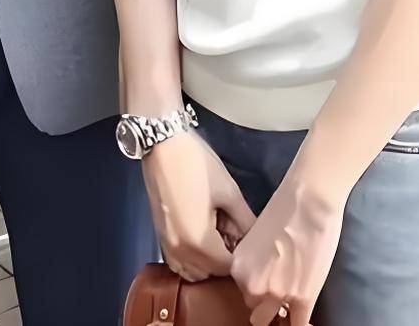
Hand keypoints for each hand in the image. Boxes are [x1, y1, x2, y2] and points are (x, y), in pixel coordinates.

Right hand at [141, 130, 255, 282]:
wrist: (162, 145)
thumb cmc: (197, 165)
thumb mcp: (229, 192)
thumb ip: (246, 221)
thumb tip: (259, 239)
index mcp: (199, 243)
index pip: (228, 269)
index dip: (243, 259)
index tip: (251, 244)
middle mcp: (180, 252)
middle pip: (210, 273)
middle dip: (226, 260)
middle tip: (236, 234)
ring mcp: (167, 246)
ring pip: (193, 271)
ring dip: (208, 263)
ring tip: (219, 235)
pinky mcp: (160, 237)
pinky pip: (179, 262)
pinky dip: (192, 259)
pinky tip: (202, 237)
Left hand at [230, 170, 345, 325]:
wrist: (309, 199)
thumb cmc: (284, 207)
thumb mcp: (257, 235)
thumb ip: (255, 259)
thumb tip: (263, 271)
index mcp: (239, 267)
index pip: (244, 290)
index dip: (258, 288)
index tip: (267, 287)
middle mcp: (253, 284)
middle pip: (256, 307)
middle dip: (267, 299)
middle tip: (281, 287)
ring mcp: (278, 294)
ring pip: (274, 318)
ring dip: (282, 310)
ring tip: (292, 299)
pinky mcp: (302, 298)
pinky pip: (298, 324)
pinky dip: (301, 322)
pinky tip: (303, 320)